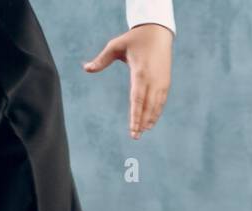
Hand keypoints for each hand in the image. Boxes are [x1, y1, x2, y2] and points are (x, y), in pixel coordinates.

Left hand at [84, 24, 172, 139]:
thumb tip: (86, 68)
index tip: (133, 129)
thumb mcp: (115, 46)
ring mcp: (161, 82)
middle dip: (141, 122)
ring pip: (156, 106)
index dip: (135, 116)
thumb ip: (101, 60)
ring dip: (150, 119)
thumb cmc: (134, 39)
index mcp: (140, 73)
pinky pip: (161, 101)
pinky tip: (151, 120)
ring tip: (144, 131)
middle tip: (136, 136)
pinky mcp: (166, 82)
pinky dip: (157, 111)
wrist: (157, 32)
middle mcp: (152, 80)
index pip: (137, 100)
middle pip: (147, 107)